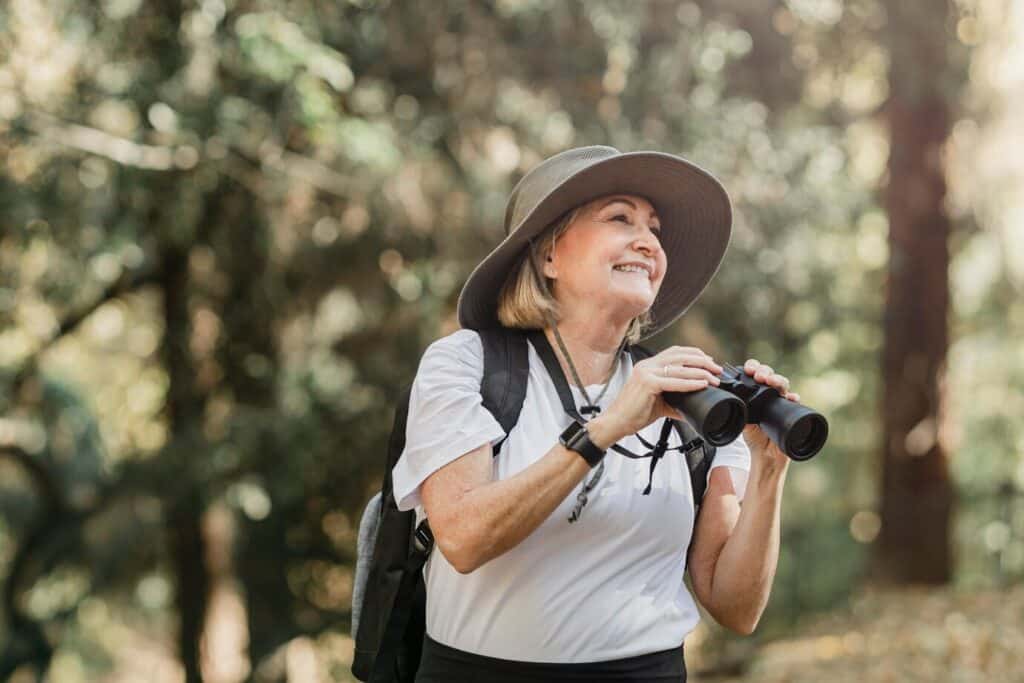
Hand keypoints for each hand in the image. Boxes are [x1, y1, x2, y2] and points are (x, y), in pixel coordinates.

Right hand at [592, 346, 722, 445]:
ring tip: (714, 378)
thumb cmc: (633, 413)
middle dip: (702, 361)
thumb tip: (692, 408)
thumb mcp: (658, 404)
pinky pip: (674, 382)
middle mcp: (647, 365)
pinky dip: (690, 382)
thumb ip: (675, 402)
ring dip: (700, 371)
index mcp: (648, 366)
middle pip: (680, 355)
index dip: (694, 354)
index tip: (709, 361)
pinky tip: (701, 384)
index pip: (675, 352)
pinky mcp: (647, 383)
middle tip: (717, 369)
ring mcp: (646, 372)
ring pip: (679, 367)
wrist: (615, 423)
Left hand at [739, 358, 799, 464]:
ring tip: (771, 381)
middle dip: (765, 371)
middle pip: (770, 374)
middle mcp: (770, 393)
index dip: (753, 367)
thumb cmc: (754, 435)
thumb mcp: (741, 419)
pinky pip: (794, 402)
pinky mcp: (790, 411)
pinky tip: (792, 397)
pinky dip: (793, 398)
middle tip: (759, 376)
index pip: (755, 372)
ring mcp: (781, 401)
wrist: (765, 453)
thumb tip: (726, 399)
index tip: (748, 369)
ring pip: (783, 384)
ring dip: (778, 380)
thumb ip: (737, 408)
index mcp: (756, 391)